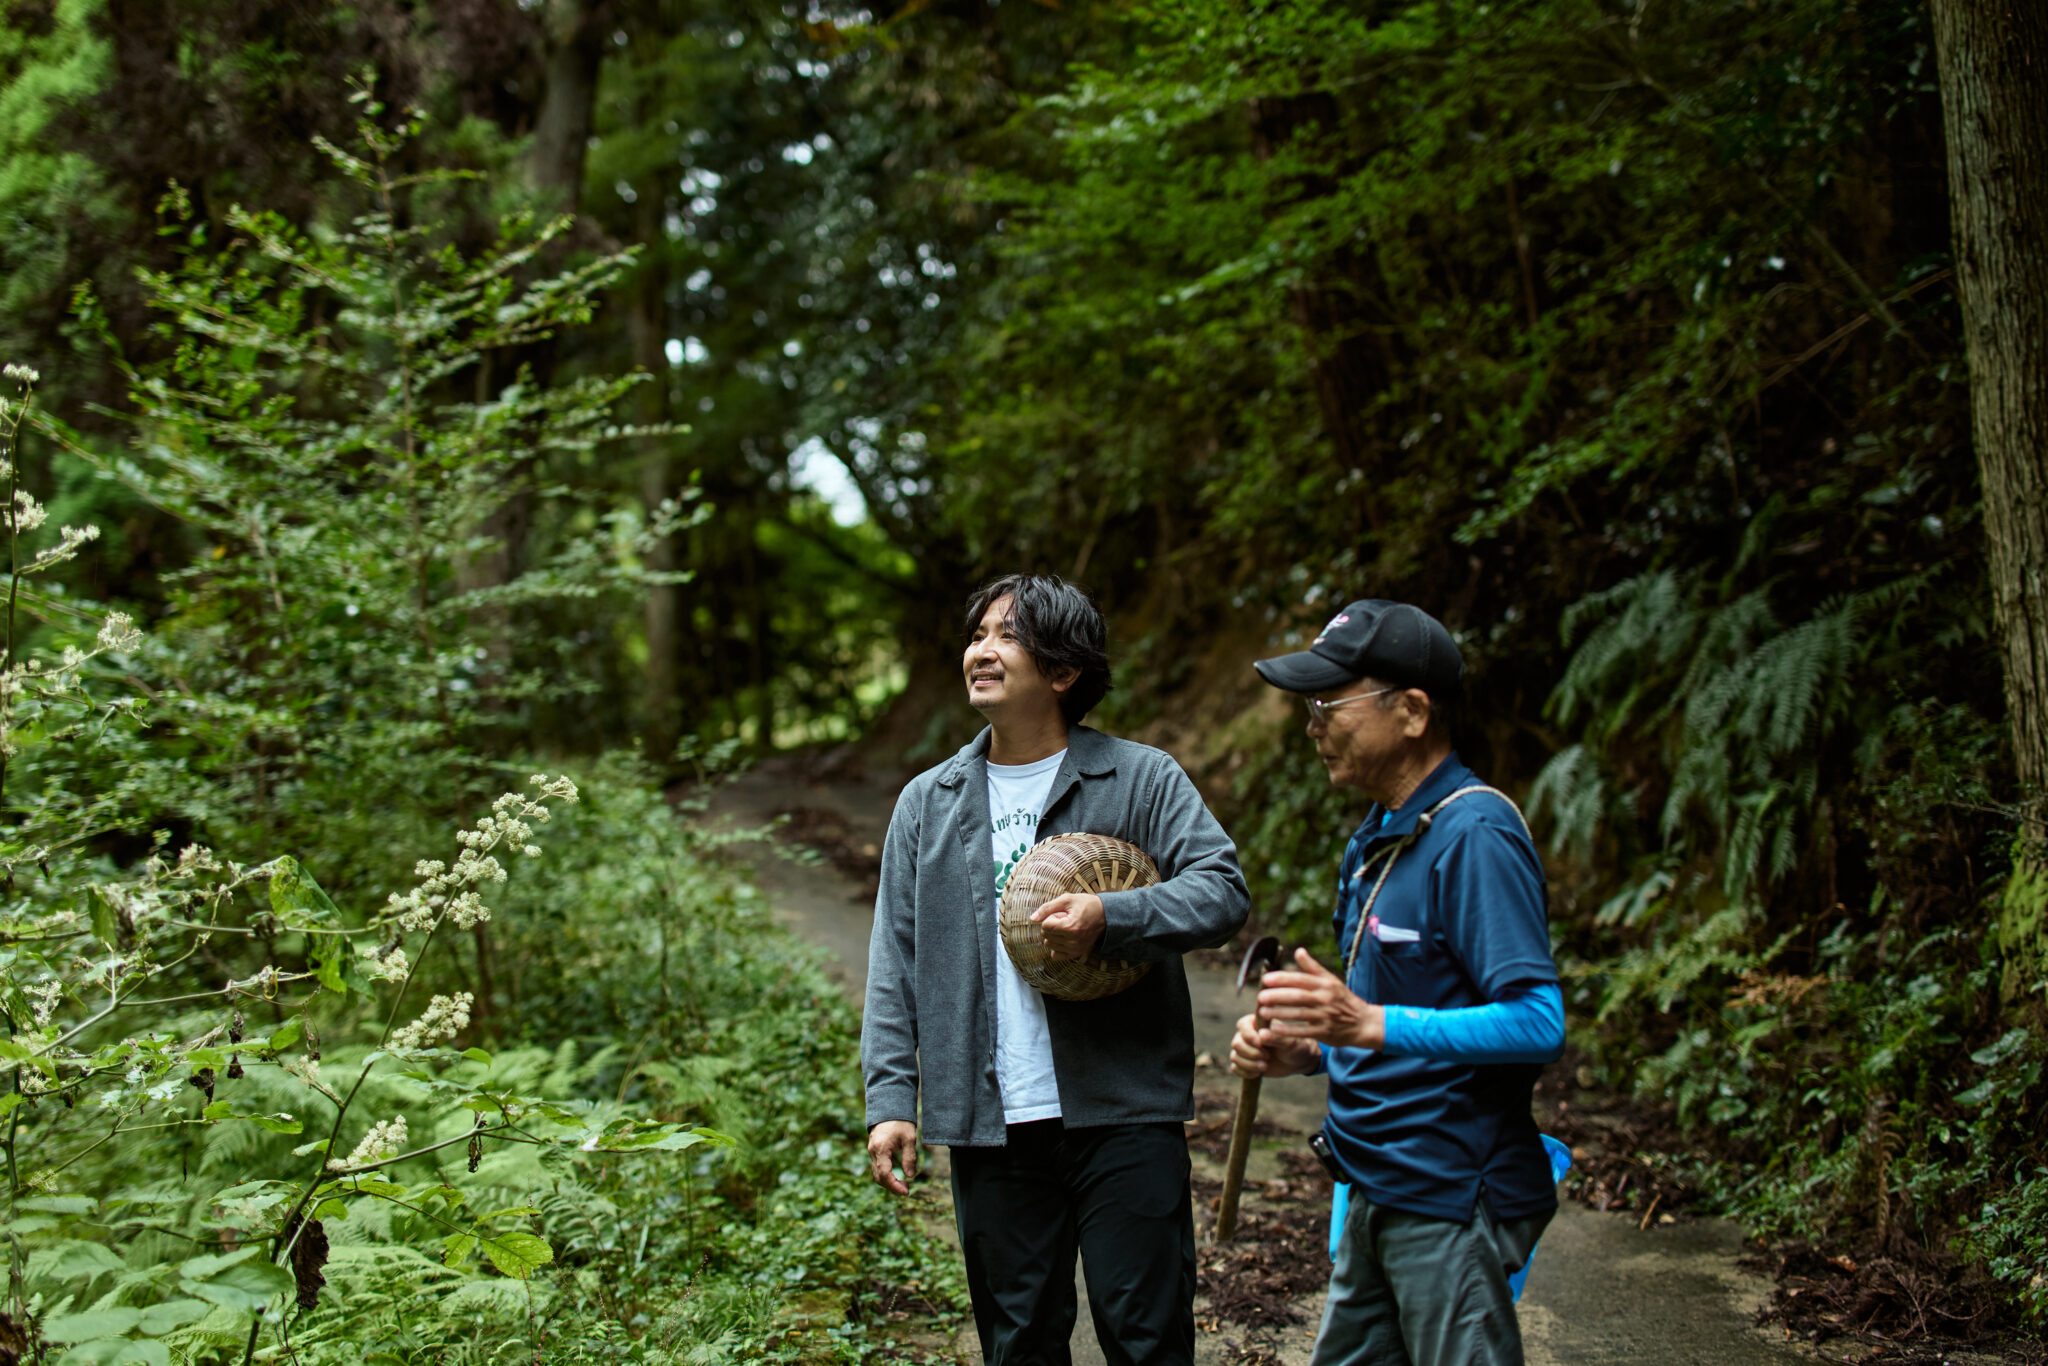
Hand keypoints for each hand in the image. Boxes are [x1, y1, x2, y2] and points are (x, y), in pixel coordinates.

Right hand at [867, 1120, 919, 1194]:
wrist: (889, 1108)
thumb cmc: (901, 1122)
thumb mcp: (909, 1138)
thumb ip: (910, 1157)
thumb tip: (910, 1176)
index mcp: (881, 1149)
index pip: (884, 1174)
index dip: (894, 1185)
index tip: (906, 1191)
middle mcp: (873, 1151)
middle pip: (879, 1177)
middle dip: (892, 1186)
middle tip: (907, 1189)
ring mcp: (872, 1151)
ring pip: (877, 1173)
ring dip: (889, 1181)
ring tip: (904, 1183)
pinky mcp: (874, 1151)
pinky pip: (878, 1167)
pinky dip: (887, 1174)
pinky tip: (898, 1174)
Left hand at [1030, 891, 1105, 961]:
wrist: (1106, 916)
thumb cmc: (1086, 905)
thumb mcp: (1067, 900)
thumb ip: (1047, 908)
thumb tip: (1032, 918)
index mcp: (1070, 927)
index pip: (1045, 926)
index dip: (1051, 917)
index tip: (1062, 914)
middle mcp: (1073, 941)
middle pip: (1046, 935)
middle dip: (1051, 926)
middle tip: (1065, 920)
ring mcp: (1075, 949)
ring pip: (1049, 945)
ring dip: (1053, 935)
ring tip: (1066, 928)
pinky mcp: (1076, 954)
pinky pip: (1056, 955)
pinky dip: (1056, 947)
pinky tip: (1063, 938)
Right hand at [1229, 1010, 1317, 1079]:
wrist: (1297, 1061)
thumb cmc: (1295, 1046)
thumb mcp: (1290, 1042)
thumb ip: (1277, 1037)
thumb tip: (1261, 1035)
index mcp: (1256, 1022)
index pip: (1242, 1025)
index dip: (1248, 1035)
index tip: (1260, 1043)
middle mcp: (1247, 1034)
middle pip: (1236, 1043)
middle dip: (1251, 1053)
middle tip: (1267, 1057)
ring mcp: (1245, 1049)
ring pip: (1235, 1056)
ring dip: (1249, 1064)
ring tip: (1264, 1066)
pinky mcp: (1245, 1063)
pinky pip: (1235, 1068)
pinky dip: (1245, 1072)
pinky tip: (1258, 1073)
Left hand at [1256, 947, 1384, 1050]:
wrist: (1364, 1023)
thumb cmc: (1343, 1000)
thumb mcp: (1331, 981)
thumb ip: (1313, 967)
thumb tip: (1298, 950)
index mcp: (1325, 984)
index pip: (1301, 979)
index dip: (1282, 979)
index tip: (1265, 979)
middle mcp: (1325, 999)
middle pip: (1298, 996)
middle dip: (1277, 996)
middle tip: (1260, 996)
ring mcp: (1325, 1016)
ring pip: (1299, 1014)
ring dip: (1279, 1013)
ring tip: (1262, 1012)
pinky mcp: (1325, 1033)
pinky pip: (1304, 1032)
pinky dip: (1288, 1030)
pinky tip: (1274, 1029)